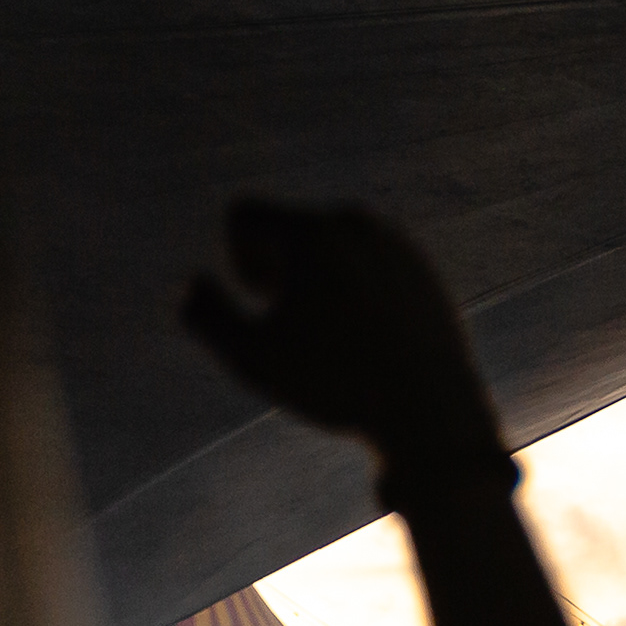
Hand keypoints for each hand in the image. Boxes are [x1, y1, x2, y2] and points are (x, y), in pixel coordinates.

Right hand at [180, 201, 504, 470]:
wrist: (433, 411)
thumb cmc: (337, 386)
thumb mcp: (252, 360)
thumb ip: (204, 317)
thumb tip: (192, 285)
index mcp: (310, 231)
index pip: (244, 213)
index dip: (237, 259)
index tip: (262, 302)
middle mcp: (356, 222)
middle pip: (290, 225)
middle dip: (279, 266)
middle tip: (296, 321)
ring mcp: (397, 242)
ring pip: (332, 244)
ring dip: (318, 277)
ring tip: (330, 329)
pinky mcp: (424, 268)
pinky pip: (371, 263)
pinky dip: (357, 289)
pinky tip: (366, 334)